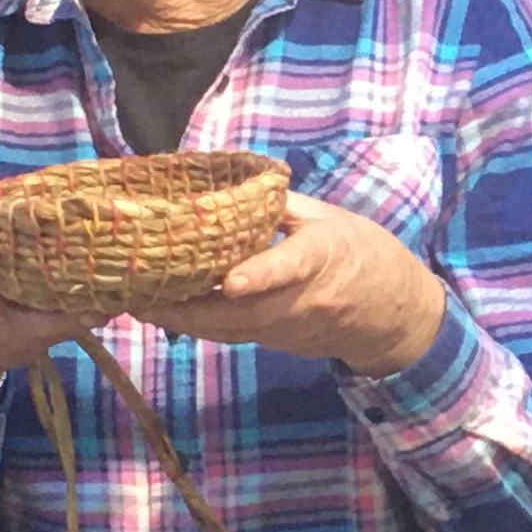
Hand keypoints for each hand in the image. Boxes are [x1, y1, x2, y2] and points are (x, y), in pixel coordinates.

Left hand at [135, 194, 448, 378]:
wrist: (394, 315)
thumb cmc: (364, 253)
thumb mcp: (330, 218)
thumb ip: (281, 207)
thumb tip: (231, 189)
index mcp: (323, 257)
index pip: (290, 266)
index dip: (260, 275)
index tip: (230, 282)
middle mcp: (303, 299)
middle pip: (241, 310)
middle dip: (188, 306)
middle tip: (137, 293)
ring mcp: (289, 327)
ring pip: (230, 329)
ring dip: (183, 320)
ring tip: (137, 303)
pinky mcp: (277, 342)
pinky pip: (232, 334)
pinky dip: (198, 325)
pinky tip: (165, 312)